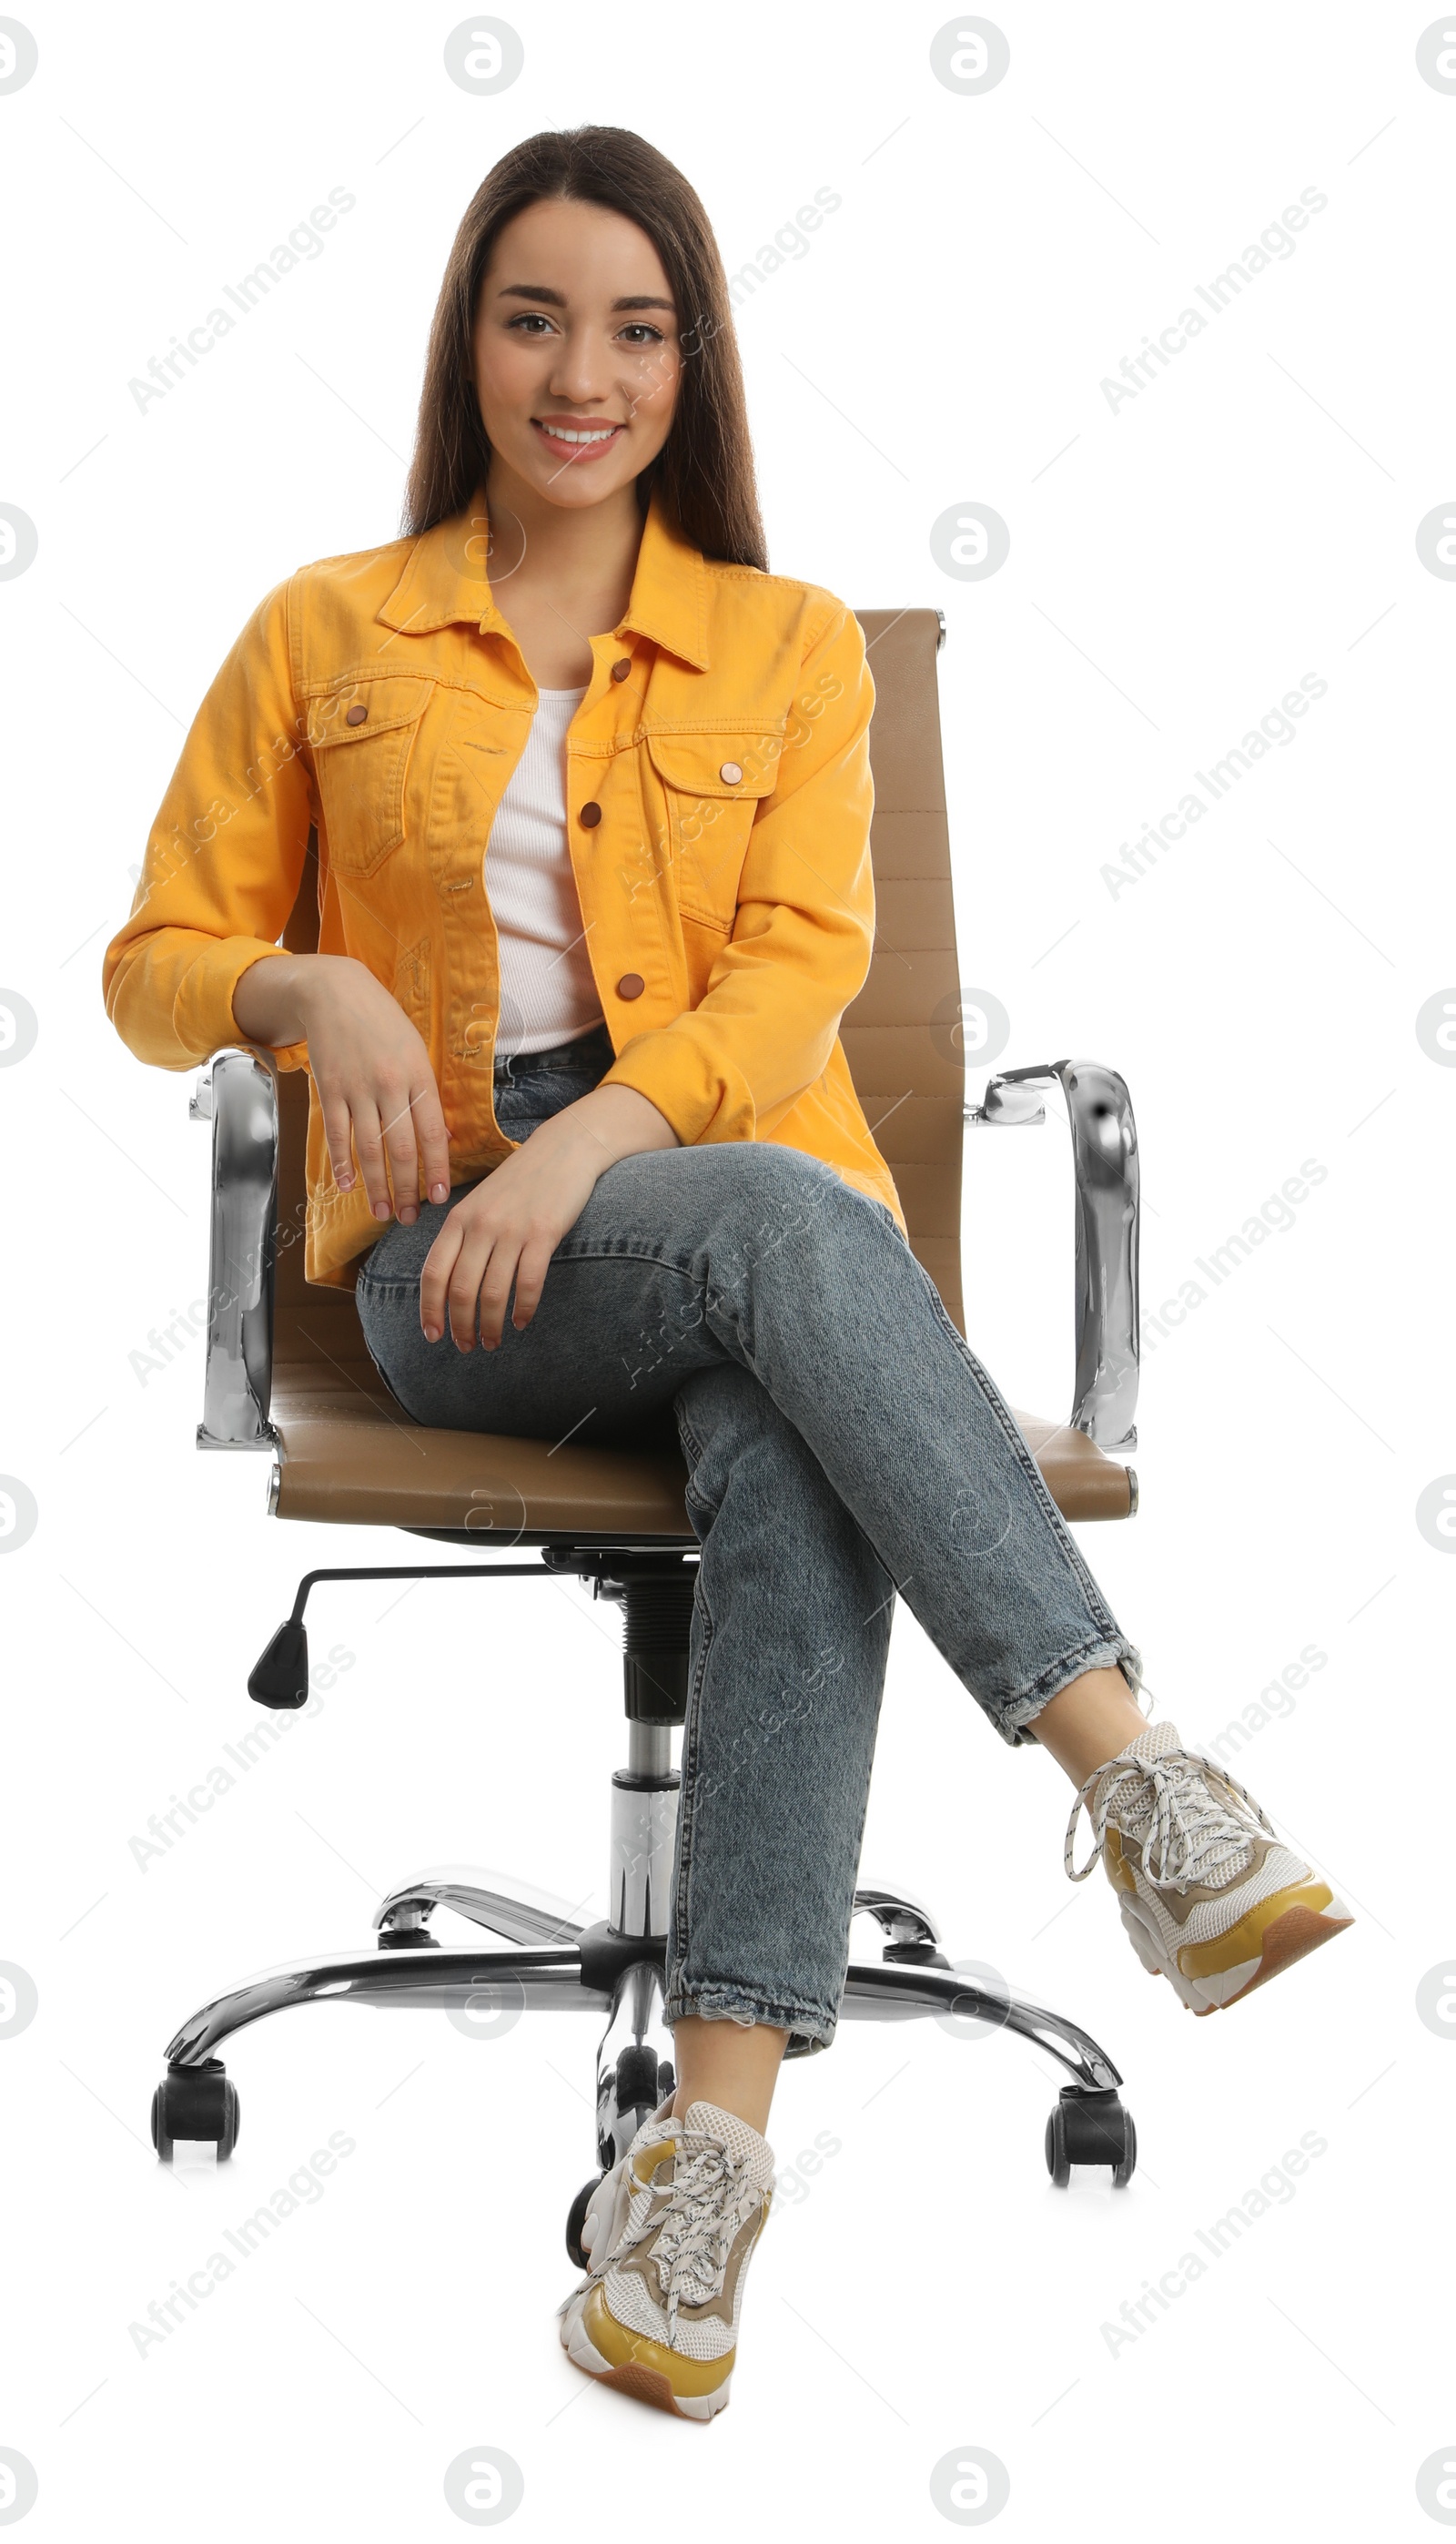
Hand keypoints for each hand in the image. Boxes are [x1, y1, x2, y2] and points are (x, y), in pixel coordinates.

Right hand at [233, 952, 448, 1225]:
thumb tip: (443, 1139)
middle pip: (401, 1149)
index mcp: (419, 1077)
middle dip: (407, 1189)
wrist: (336, 992)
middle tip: (410, 1217)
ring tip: (382, 1212)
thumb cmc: (383, 1024)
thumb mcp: (416, 1052)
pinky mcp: (330, 1089)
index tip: (440, 1197)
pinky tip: (348, 1185)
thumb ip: (427, 1095)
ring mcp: (358, 1088)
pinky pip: (337, 1133)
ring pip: (370, 1148)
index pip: (433, 1134)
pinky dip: (342, 1162)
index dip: (437, 1170)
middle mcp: (390, 1085)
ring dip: (376, 1186)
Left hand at [420, 1083, 677, 1349]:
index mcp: (459, 1218)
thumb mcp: (481, 1201)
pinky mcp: (543, 1234)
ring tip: (492, 1342)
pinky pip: (528, 1283)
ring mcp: (512, 1230)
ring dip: (490, 1325)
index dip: (430, 1309)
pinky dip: (523, 1308)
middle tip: (466, 1347)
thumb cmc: (521, 1180)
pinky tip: (522, 1321)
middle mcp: (481, 1225)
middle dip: (460, 1326)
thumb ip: (464, 1235)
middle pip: (460, 1290)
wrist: (564, 1148)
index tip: (433, 1335)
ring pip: (492, 1292)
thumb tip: (448, 1281)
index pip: (434, 1273)